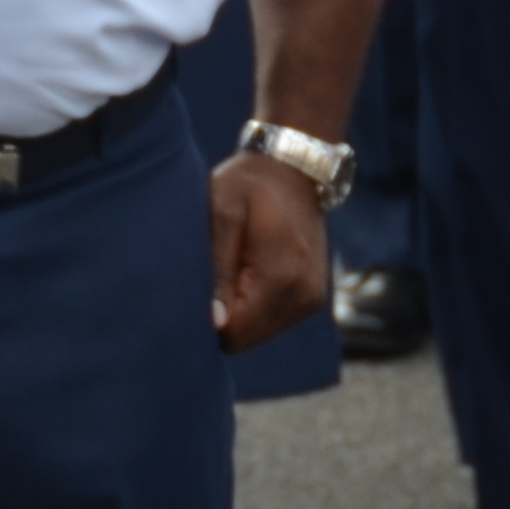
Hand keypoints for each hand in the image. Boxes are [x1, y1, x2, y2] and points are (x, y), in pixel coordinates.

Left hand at [208, 151, 332, 350]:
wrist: (295, 170)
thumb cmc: (248, 186)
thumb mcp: (221, 212)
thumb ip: (217, 268)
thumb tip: (216, 322)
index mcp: (281, 276)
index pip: (236, 334)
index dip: (209, 318)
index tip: (197, 286)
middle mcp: (304, 295)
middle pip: (246, 339)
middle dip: (224, 316)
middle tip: (214, 272)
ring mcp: (312, 299)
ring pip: (258, 333)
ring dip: (240, 309)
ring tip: (234, 267)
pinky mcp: (312, 298)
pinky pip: (272, 321)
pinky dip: (255, 305)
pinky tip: (249, 272)